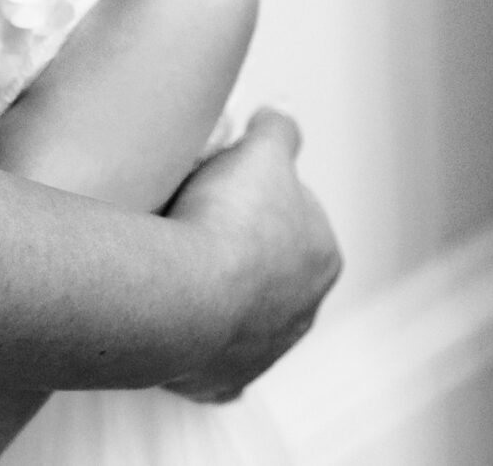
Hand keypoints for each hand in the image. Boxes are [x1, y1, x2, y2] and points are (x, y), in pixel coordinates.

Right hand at [158, 108, 340, 401]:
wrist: (181, 293)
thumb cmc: (228, 220)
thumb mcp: (261, 150)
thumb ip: (278, 129)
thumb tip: (280, 112)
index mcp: (322, 256)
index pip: (293, 214)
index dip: (254, 193)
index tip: (220, 184)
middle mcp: (302, 311)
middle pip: (266, 268)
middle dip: (236, 246)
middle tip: (193, 219)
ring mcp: (263, 352)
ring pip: (237, 312)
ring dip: (213, 291)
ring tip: (173, 260)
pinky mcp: (220, 381)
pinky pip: (206, 358)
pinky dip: (190, 339)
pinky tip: (170, 314)